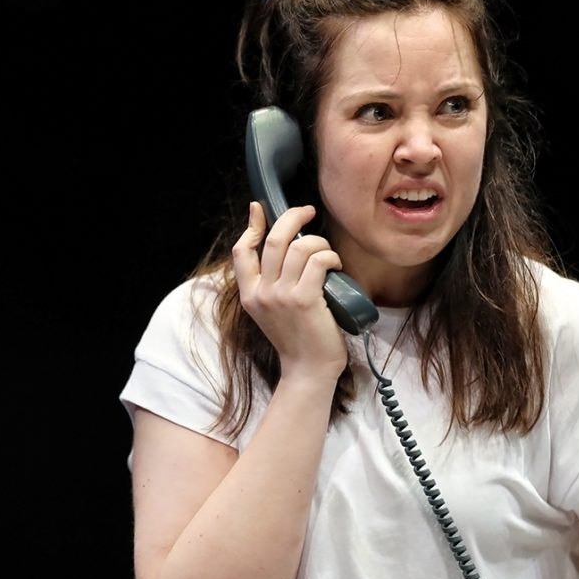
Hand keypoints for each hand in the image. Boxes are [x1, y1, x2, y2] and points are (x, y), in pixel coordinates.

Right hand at [231, 202, 348, 382]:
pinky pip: (318, 261)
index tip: (259, 208)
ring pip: (299, 246)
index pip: (241, 251)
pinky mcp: (304, 300)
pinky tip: (336, 266)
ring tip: (328, 255)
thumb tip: (286, 248)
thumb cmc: (298, 338)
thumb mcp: (272, 310)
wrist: (308, 370)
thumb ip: (272, 283)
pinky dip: (330, 256)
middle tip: (308, 212)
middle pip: (273, 239)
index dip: (251, 225)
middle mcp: (262, 293)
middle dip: (293, 216)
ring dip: (319, 243)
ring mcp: (281, 296)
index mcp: (250, 294)